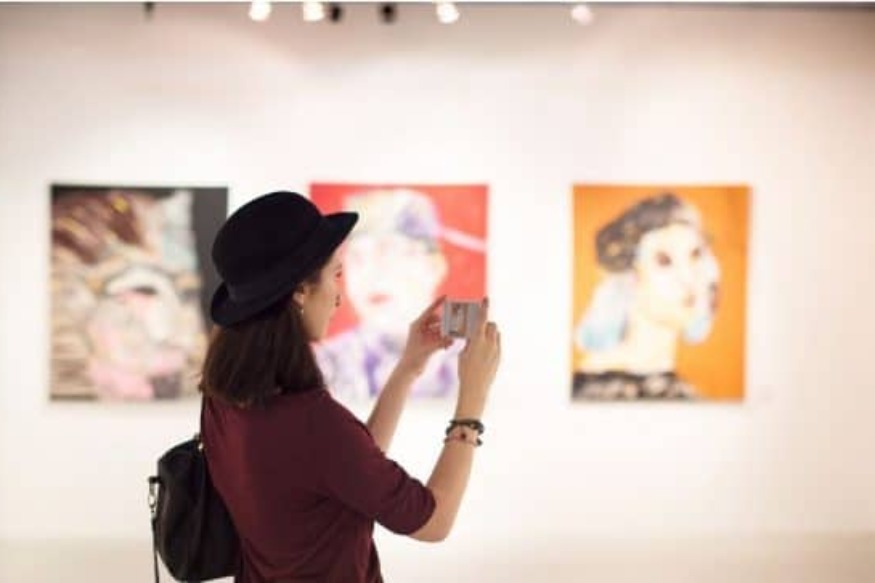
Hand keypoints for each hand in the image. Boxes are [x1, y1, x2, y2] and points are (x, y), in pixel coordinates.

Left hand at [398, 295, 453, 375]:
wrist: (408, 370)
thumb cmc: (414, 358)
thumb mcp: (429, 349)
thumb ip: (441, 342)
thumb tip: (452, 338)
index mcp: (417, 325)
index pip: (429, 311)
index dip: (437, 303)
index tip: (446, 296)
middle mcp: (421, 328)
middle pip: (437, 320)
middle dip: (446, 323)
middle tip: (456, 324)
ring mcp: (425, 335)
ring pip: (439, 329)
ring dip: (446, 333)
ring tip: (453, 337)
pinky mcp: (428, 342)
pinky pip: (439, 337)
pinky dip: (444, 340)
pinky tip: (449, 345)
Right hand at [456, 297, 500, 417]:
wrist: (475, 388)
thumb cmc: (465, 371)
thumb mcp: (463, 353)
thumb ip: (470, 342)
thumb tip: (474, 337)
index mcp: (478, 341)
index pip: (482, 320)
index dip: (484, 308)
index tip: (486, 299)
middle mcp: (490, 344)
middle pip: (492, 326)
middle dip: (486, 324)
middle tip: (477, 328)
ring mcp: (496, 351)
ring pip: (496, 335)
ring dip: (489, 334)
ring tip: (480, 340)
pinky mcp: (499, 358)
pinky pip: (497, 345)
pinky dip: (492, 343)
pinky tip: (483, 351)